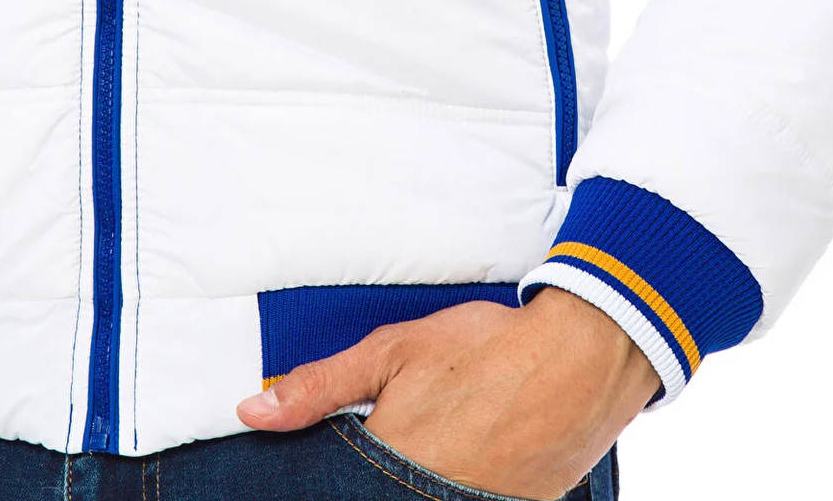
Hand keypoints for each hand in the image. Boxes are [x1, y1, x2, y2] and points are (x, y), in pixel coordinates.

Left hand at [237, 287, 659, 499]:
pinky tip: (465, 459)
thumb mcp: (393, 351)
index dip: (328, 480)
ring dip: (415, 483)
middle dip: (376, 481)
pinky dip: (456, 488)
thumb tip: (252, 413)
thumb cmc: (484, 347)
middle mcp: (427, 500)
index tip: (346, 455)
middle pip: (379, 496)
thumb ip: (320, 387)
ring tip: (442, 442)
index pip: (334, 489)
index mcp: (389, 465)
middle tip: (415, 434)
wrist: (580, 358)